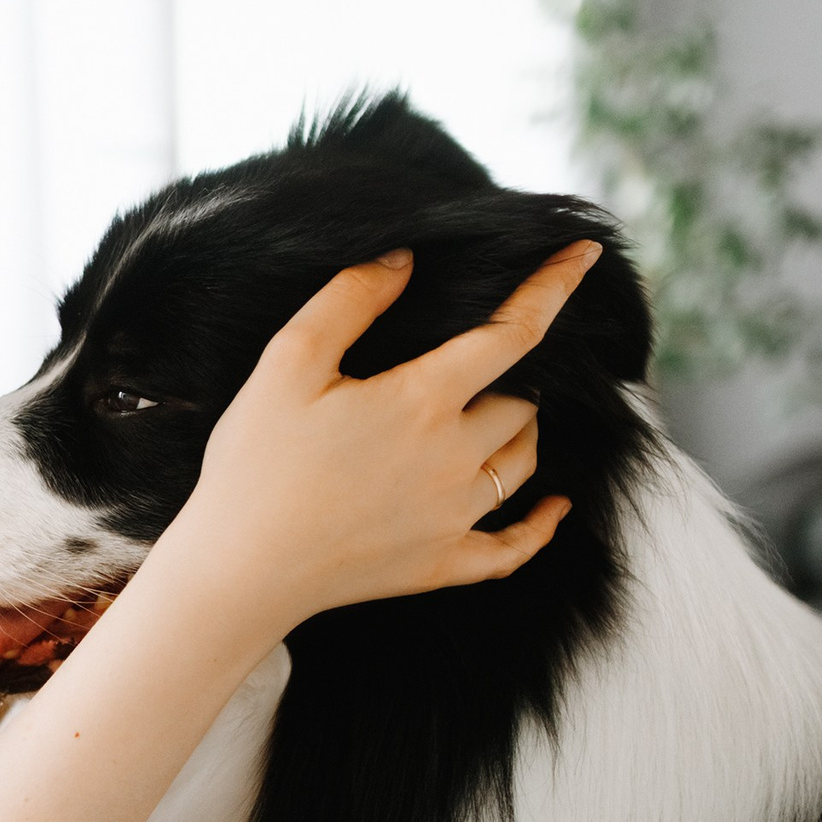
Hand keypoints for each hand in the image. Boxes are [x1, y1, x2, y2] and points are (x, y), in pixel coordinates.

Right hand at [152, 240, 594, 639]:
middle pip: (520, 402)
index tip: (582, 252)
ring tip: (500, 416)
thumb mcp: (287, 364)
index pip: (511, 332)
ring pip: (522, 462)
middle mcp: (454, 458)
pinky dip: (541, 524)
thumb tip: (404, 259)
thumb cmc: (256, 464)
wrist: (239, 570)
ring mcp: (454, 518)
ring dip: (520, 431)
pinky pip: (514, 547)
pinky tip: (555, 506)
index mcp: (421, 400)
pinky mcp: (441, 565)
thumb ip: (348, 301)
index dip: (551, 287)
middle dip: (510, 375)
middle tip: (477, 364)